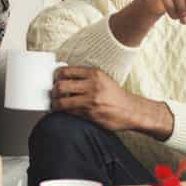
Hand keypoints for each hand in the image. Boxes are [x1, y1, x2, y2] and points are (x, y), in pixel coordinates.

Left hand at [51, 66, 172, 137]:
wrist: (132, 110)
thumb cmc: (115, 95)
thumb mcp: (102, 79)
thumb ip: (85, 77)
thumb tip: (63, 77)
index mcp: (94, 74)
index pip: (65, 71)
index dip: (56, 77)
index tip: (54, 80)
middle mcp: (92, 86)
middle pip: (60, 86)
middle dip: (53, 92)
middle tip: (53, 94)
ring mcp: (91, 101)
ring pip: (62, 102)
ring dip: (56, 104)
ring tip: (56, 105)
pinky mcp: (91, 114)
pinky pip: (70, 113)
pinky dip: (65, 112)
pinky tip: (66, 111)